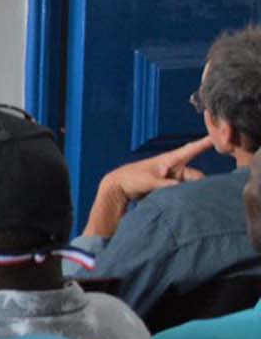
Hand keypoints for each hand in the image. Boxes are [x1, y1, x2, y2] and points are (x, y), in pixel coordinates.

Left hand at [85, 137, 209, 237]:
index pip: (192, 149)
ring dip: (193, 193)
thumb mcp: (151, 182)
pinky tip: (188, 204)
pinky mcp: (170, 186)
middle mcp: (175, 167)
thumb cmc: (132, 179)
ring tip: (196, 201)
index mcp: (170, 160)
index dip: (206, 142)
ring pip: (191, 186)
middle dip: (203, 184)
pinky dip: (187, 196)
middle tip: (211, 194)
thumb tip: (186, 191)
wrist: (118, 187)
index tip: (219, 135)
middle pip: (197, 176)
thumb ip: (168, 185)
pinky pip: (184, 191)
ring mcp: (173, 177)